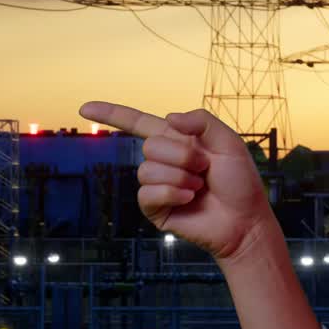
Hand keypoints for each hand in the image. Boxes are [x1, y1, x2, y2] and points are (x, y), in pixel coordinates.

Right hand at [78, 101, 273, 263]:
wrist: (244, 220)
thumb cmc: (240, 182)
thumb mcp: (230, 143)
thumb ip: (203, 122)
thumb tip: (168, 117)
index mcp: (179, 141)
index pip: (139, 123)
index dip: (113, 114)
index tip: (84, 108)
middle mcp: (164, 161)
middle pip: (150, 145)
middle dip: (183, 156)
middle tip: (206, 168)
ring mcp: (157, 185)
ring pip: (147, 169)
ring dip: (180, 176)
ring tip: (200, 187)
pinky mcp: (154, 208)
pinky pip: (147, 193)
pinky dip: (172, 193)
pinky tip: (189, 199)